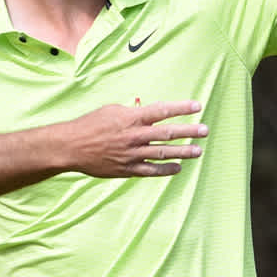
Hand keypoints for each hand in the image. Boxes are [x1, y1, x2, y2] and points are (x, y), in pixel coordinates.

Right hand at [64, 100, 207, 176]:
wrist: (71, 147)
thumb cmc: (90, 125)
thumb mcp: (112, 110)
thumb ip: (132, 111)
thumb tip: (149, 111)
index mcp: (131, 118)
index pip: (162, 111)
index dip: (181, 108)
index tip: (197, 106)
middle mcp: (134, 136)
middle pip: (168, 133)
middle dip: (189, 132)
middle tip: (204, 131)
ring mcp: (132, 154)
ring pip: (163, 153)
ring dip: (183, 152)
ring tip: (198, 151)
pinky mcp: (127, 169)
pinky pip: (151, 170)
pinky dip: (165, 170)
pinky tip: (178, 167)